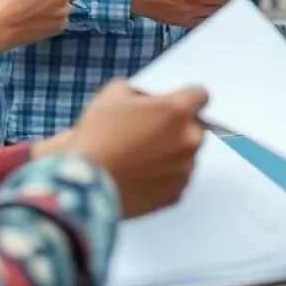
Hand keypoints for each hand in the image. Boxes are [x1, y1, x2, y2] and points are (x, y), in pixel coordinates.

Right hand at [67, 81, 206, 216]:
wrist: (84, 183)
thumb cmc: (98, 137)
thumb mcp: (112, 95)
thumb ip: (137, 90)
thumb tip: (144, 98)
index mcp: (177, 110)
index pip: (200, 95)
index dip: (186, 97)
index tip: (175, 104)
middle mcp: (188, 139)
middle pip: (194, 127)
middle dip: (177, 127)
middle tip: (149, 132)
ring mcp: (185, 169)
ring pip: (186, 154)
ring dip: (172, 152)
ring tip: (139, 157)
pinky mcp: (176, 194)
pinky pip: (177, 179)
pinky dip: (164, 176)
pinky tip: (140, 174)